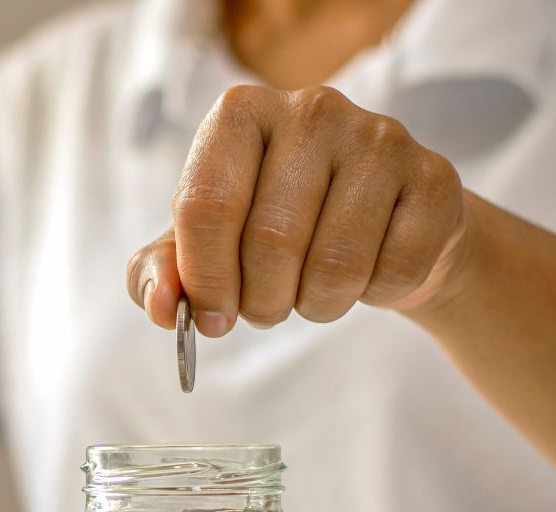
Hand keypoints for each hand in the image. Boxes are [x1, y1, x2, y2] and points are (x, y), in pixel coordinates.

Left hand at [126, 85, 468, 334]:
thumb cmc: (271, 231)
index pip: (205, 205)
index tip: (210, 318)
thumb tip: (160, 306)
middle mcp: (311, 110)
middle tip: (264, 309)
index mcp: (239, 115)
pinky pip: (392, 272)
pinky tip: (366, 274)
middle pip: (270, 241)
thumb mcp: (201, 247)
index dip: (204, 279)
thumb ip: (160, 273)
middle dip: (261, 301)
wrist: (376, 228)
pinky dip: (370, 296)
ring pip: (335, 264)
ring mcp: (380, 138)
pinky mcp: (434, 179)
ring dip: (315, 305)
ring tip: (310, 292)